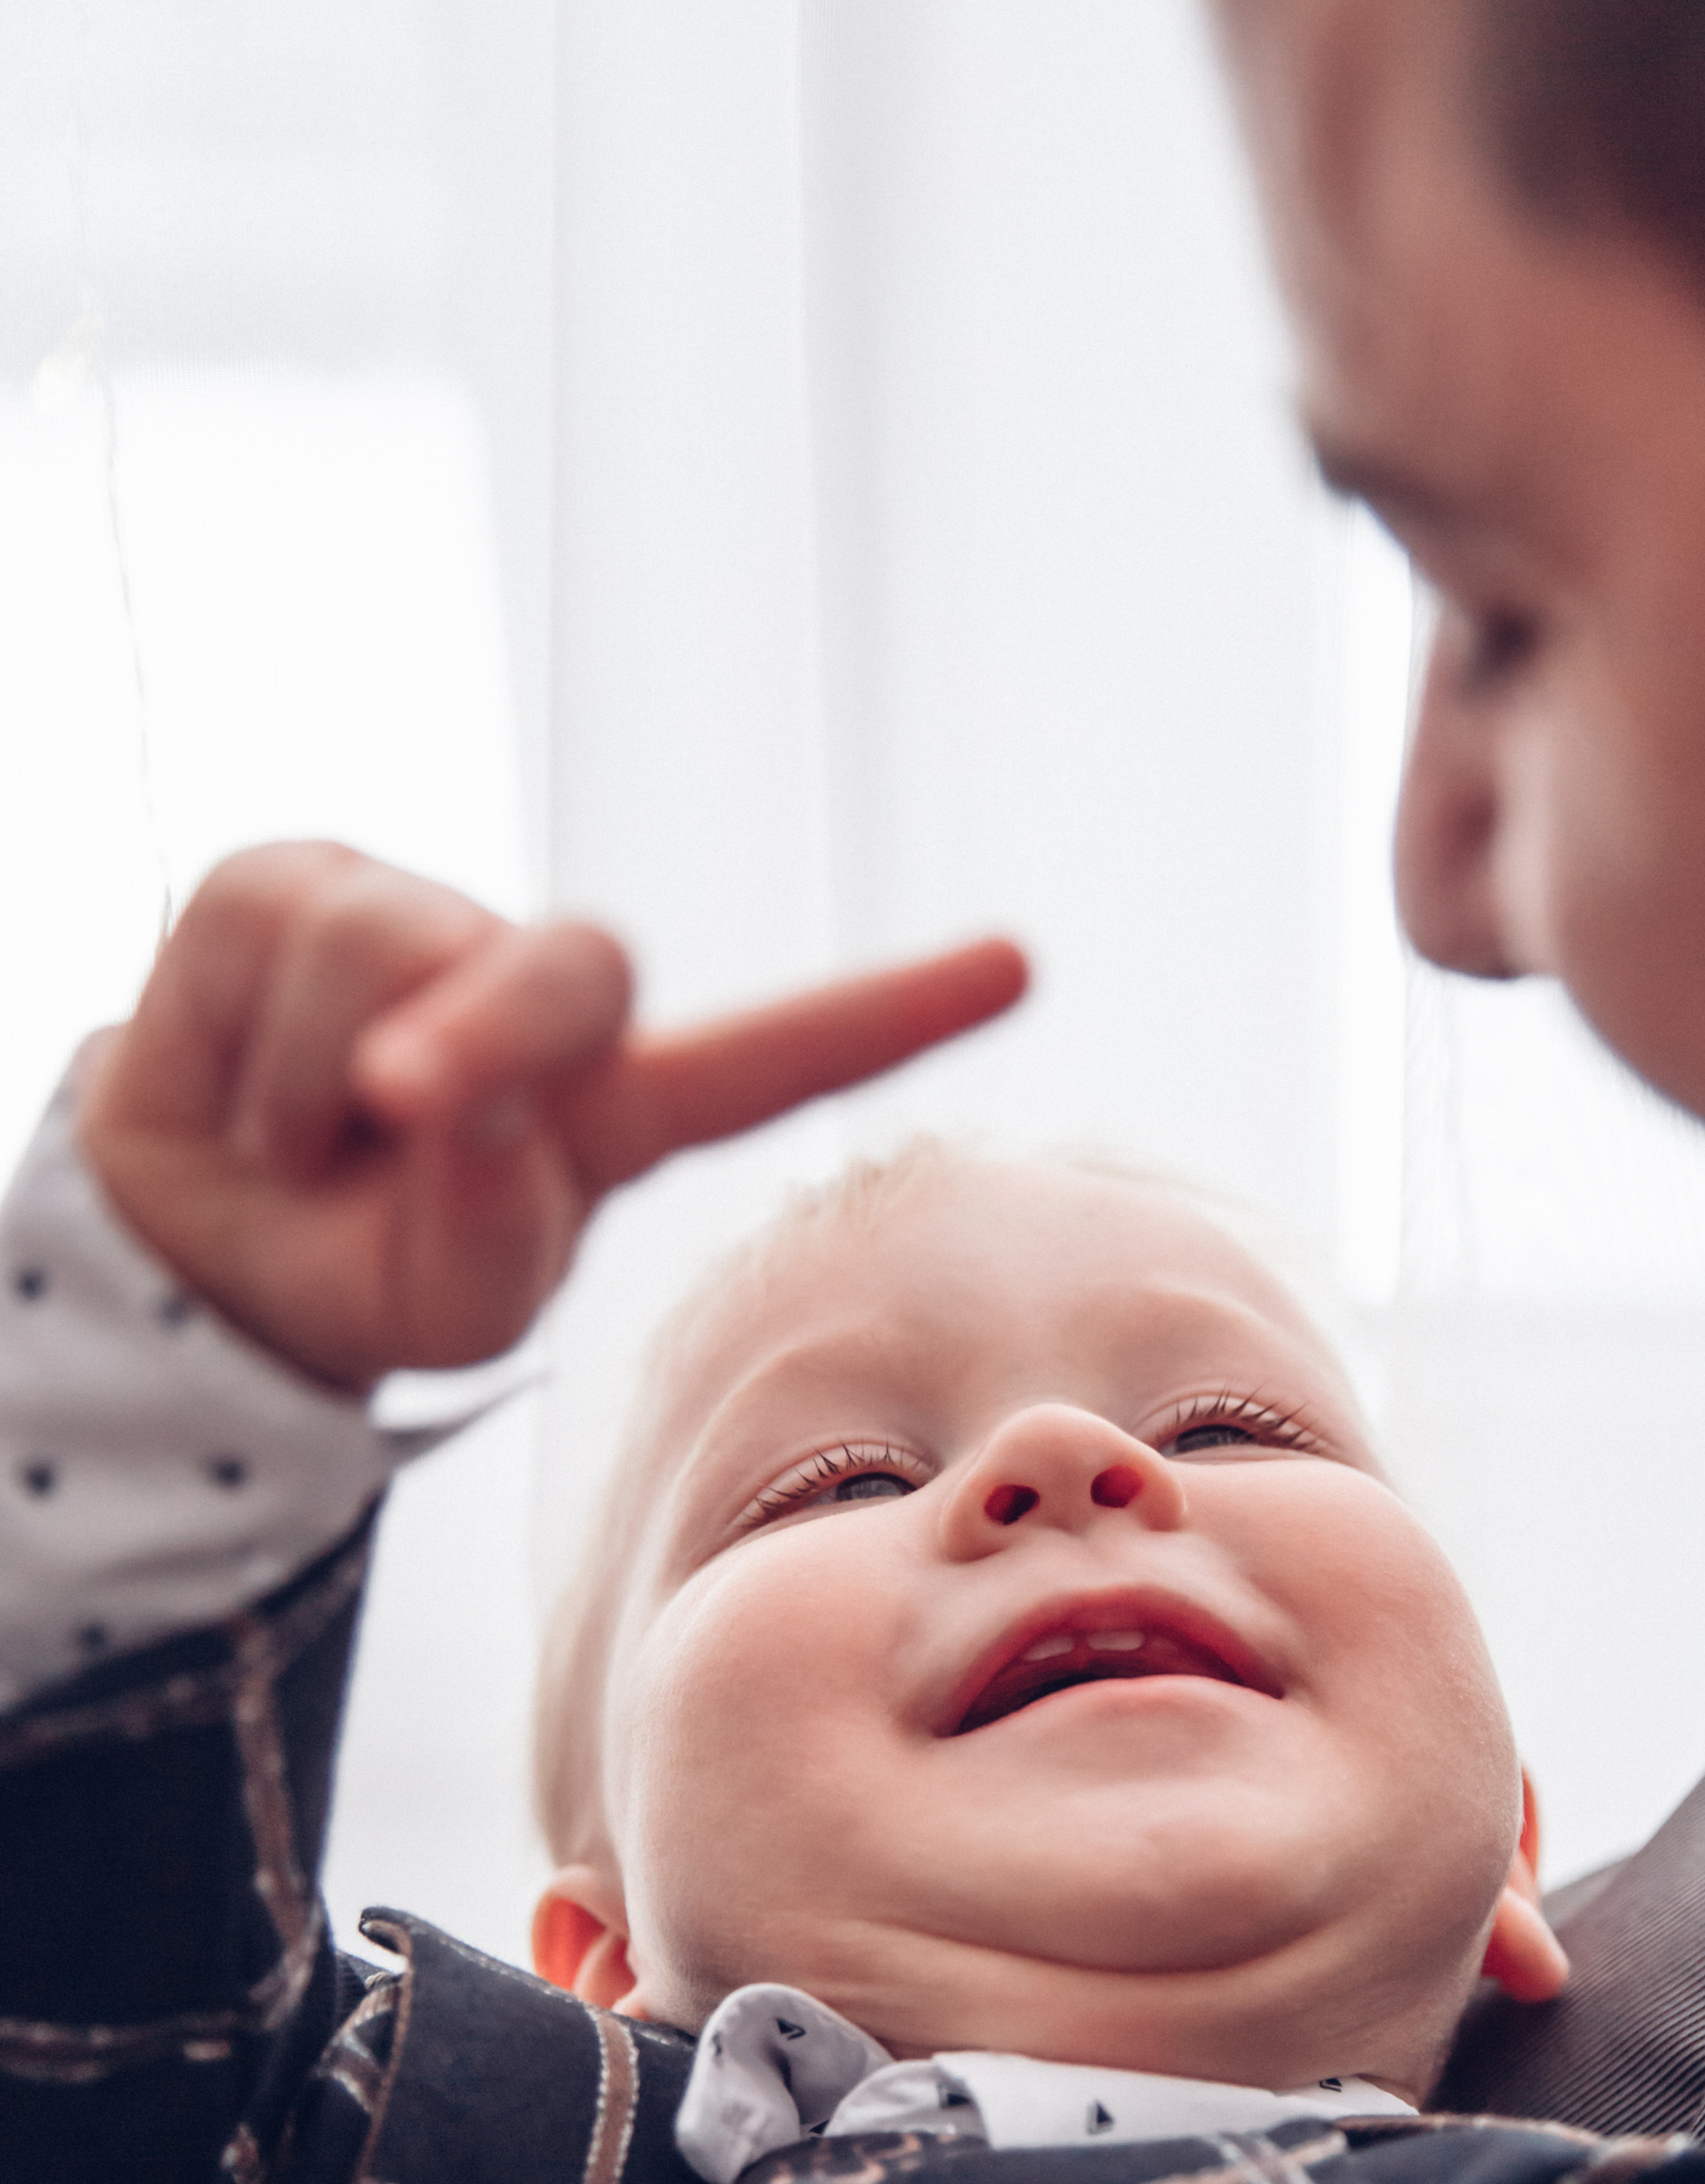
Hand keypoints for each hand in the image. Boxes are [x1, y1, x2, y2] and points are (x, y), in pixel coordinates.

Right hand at [77, 845, 1028, 1392]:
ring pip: (382, 943)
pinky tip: (238, 1087)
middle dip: (479, 1036)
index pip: (780, 1056)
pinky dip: (230, 1041)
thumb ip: (483, 1228)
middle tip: (390, 1103)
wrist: (204, 1259)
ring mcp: (425, 919)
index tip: (1021, 962)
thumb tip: (454, 1088)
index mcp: (619, 1106)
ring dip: (313, 1083)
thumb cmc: (369, 1279)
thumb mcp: (447, 1309)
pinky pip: (265, 926)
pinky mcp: (295, 874)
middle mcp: (545, 994)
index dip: (894, 1012)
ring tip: (302, 1145)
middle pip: (569, 967)